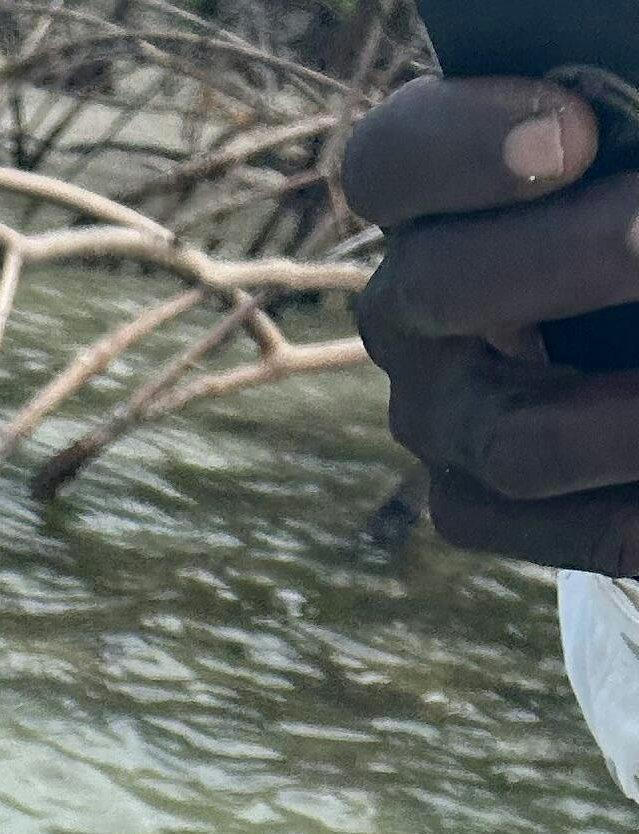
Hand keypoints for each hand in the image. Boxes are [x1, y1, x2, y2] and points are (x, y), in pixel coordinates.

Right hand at [346, 75, 638, 573]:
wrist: (617, 309)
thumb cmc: (619, 199)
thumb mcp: (615, 158)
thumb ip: (622, 135)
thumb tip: (635, 141)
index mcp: (428, 198)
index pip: (391, 163)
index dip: (463, 147)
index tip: (577, 136)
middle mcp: (408, 310)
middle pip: (435, 289)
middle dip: (574, 260)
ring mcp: (435, 415)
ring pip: (507, 439)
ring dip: (618, 425)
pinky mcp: (469, 501)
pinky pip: (533, 527)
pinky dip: (621, 517)